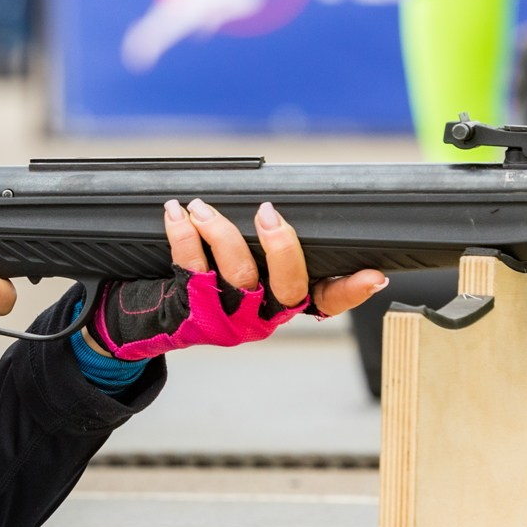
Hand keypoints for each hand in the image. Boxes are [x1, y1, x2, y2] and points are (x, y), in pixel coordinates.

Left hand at [85, 200, 387, 362]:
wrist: (154, 321)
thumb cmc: (208, 287)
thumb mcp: (247, 275)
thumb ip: (271, 253)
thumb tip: (282, 209)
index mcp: (284, 305)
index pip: (329, 302)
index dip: (353, 290)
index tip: (373, 275)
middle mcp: (262, 316)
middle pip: (286, 287)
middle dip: (281, 247)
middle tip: (269, 213)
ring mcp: (229, 318)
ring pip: (236, 275)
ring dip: (219, 232)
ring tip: (203, 205)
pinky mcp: (193, 311)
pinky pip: (190, 267)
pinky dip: (182, 235)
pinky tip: (177, 213)